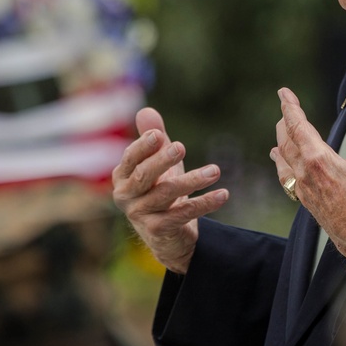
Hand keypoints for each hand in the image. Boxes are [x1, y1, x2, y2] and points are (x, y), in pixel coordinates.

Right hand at [112, 107, 228, 274]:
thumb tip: (146, 111)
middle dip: (162, 161)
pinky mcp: (158, 230)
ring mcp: (140, 214)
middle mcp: (126, 195)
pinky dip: (204, 203)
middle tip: (181, 148)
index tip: (160, 135)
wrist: (167, 234)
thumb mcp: (158, 162)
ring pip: (166, 194)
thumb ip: (152, 138)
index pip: (131, 158)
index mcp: (122, 175)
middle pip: (143, 176)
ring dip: (193, 181)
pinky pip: (183, 214)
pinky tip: (223, 194)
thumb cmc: (159, 189)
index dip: (143, 146)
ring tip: (215, 171)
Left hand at [270, 87, 345, 272]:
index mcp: (318, 159)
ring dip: (281, 141)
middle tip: (285, 106)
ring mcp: (304, 188)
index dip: (290, 107)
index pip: (298, 126)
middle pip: (286, 140)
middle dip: (285, 121)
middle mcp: (306, 173)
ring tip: (279, 131)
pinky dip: (282, 164)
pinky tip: (282, 165)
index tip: (283, 93)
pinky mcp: (306, 201)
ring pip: (284, 159)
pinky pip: (287, 177)